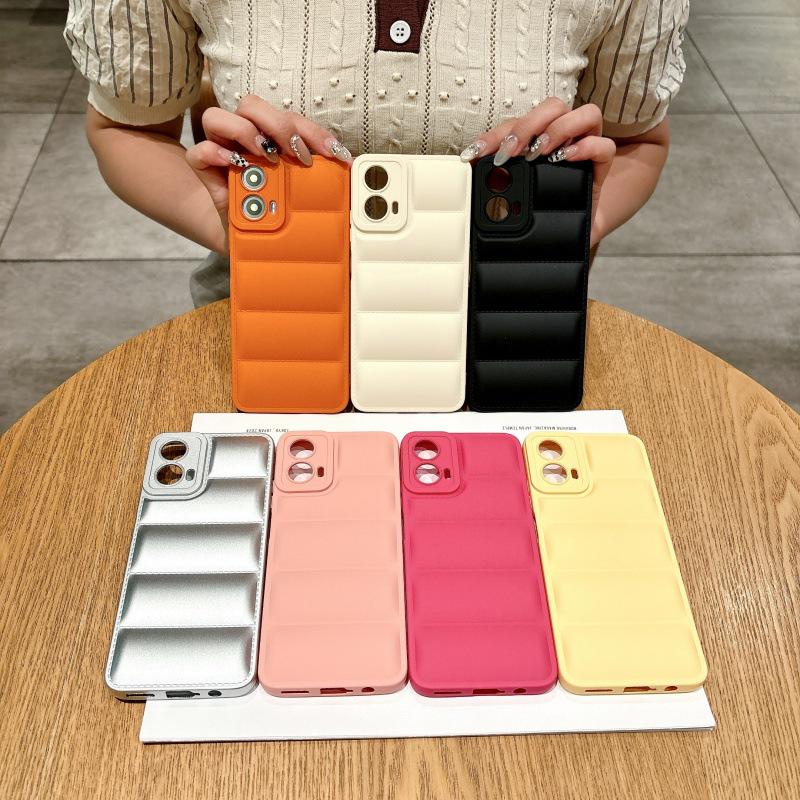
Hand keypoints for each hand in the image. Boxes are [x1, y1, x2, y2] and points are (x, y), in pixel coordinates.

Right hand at [185, 96, 352, 245]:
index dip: (313, 132)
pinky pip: (198, 152)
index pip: (290, 118)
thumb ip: (322, 174)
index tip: (333, 153)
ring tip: (266, 156)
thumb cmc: (279, 209)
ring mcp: (221, 149)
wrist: (253, 239)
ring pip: (217, 117)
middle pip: (251, 105)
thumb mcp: (304, 190)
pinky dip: (214, 153)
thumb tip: (353, 167)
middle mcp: (245, 135)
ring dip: (245, 131)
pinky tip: (235, 165)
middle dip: (278, 124)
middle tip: (297, 153)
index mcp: (271, 135)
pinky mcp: (204, 170)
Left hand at [459, 98, 615, 245]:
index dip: (495, 134)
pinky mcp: (602, 168)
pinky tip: (566, 158)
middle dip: (530, 124)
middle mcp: (564, 136)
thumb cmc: (540, 209)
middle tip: (512, 152)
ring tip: (539, 153)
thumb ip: (493, 178)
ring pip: (587, 114)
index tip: (476, 153)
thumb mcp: (513, 195)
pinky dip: (586, 147)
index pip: (517, 122)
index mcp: (539, 137)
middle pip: (554, 106)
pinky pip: (605, 146)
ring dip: (559, 129)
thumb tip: (470, 168)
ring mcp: (586, 148)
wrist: (567, 237)